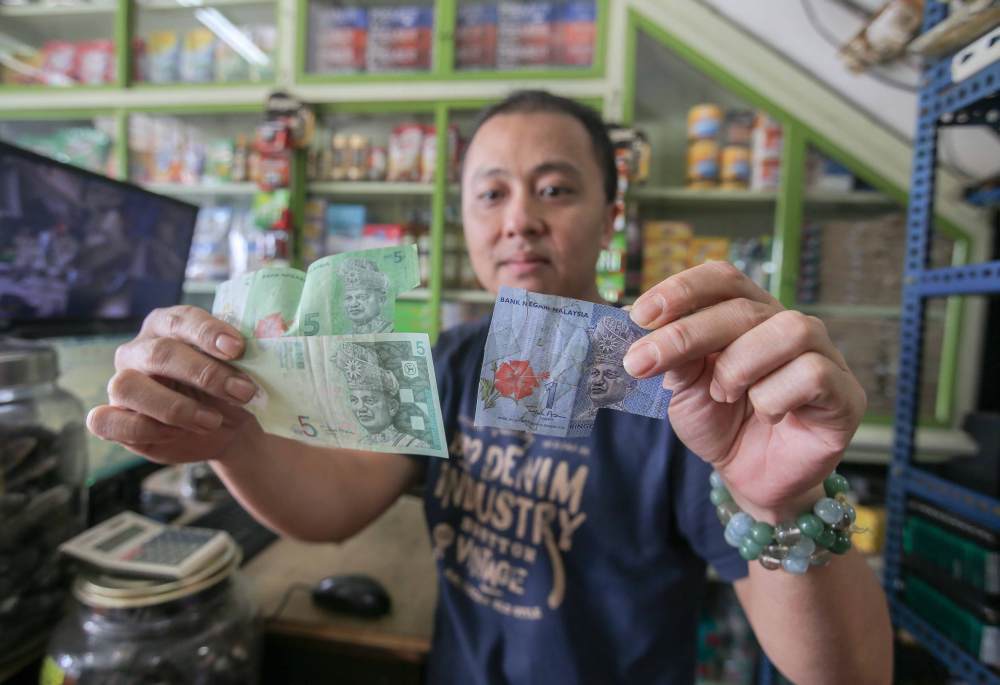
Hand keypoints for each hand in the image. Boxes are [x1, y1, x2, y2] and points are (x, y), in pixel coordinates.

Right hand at [87, 306, 262, 465]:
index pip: (181, 319)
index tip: (238, 348)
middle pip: (161, 353)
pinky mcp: (112, 418)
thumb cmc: (229, 388)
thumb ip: (242, 359)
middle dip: (206, 374)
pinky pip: (108, 421)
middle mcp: (139, 350)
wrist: (226, 427)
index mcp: (168, 325)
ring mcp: (121, 383)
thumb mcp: (241, 371)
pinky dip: (145, 428)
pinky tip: (176, 433)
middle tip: (243, 392)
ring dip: (176, 407)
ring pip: (128, 386)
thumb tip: (261, 354)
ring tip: (212, 421)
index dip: (208, 332)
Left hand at [624, 262, 866, 521]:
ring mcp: (823, 356)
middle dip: (686, 334)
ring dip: (739, 366)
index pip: (723, 278)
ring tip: (723, 395)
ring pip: (788, 330)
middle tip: (642, 362)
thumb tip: (650, 327)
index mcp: (749, 313)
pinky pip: (812, 374)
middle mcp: (787, 325)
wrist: (751, 479)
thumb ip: (676, 357)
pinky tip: (767, 415)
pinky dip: (775, 397)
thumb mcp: (685, 388)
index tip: (639, 315)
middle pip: (743, 307)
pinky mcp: (845, 394)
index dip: (682, 289)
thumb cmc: (721, 423)